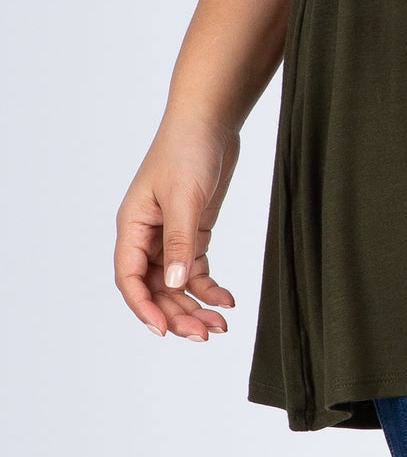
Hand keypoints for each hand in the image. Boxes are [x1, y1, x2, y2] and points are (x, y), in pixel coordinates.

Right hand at [114, 117, 240, 340]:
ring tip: (219, 325)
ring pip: (175, 283)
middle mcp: (147, 235)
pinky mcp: (193, 230)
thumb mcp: (184, 197)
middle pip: (155, 287)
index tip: (164, 331)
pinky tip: (226, 299)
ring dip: (194, 305)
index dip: (144, 307)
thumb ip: (180, 242)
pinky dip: (209, 285)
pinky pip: (195, 268)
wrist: (211, 121)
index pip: (129, 278)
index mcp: (132, 227)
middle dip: (177, 313)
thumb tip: (173, 285)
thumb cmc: (187, 150)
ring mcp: (170, 235)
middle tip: (204, 335)